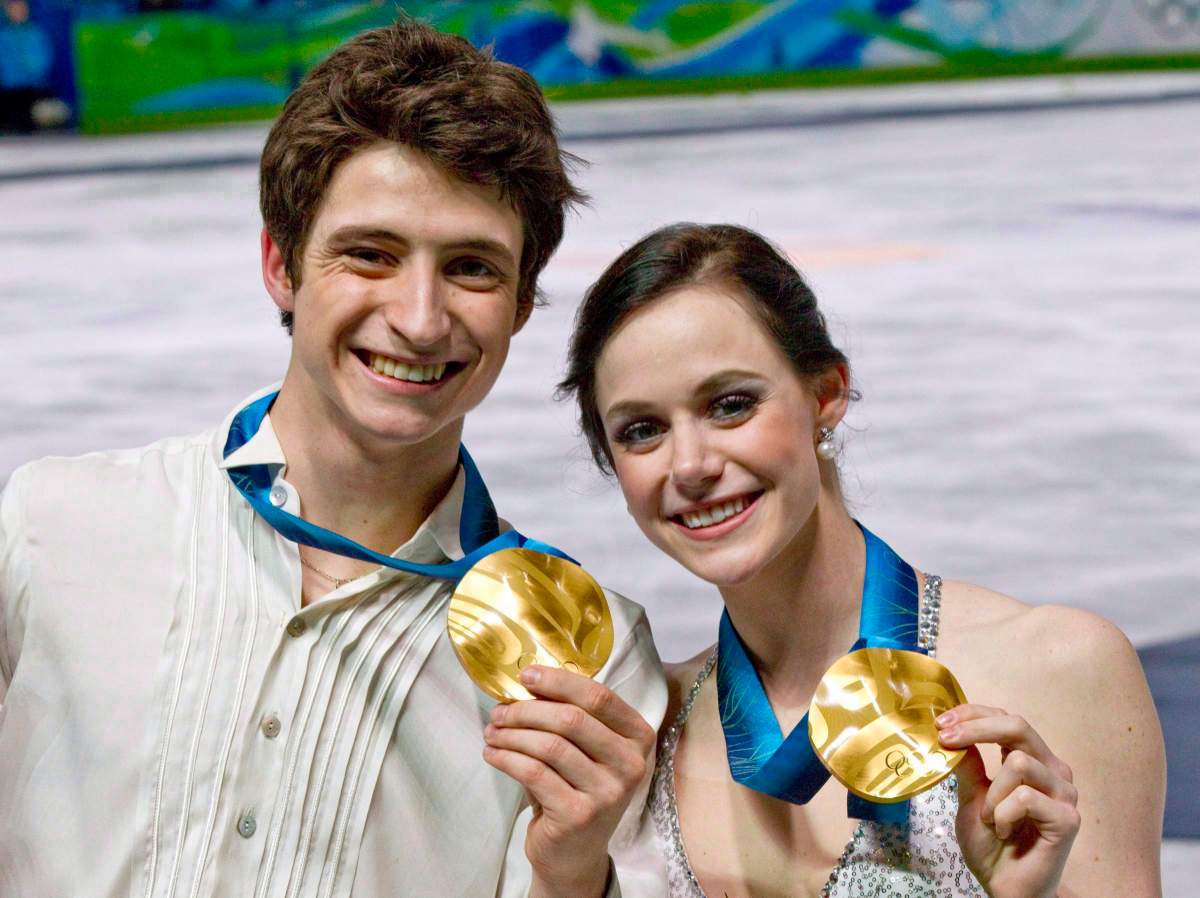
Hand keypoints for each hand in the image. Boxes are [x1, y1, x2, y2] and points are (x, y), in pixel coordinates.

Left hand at [482, 665, 655, 897]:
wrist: (576, 853)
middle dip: (527, 710)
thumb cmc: (577, 788)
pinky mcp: (579, 815)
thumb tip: (527, 684)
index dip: (559, 682)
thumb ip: (572, 718)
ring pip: (550, 746)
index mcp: (639, 737)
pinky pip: (534, 773)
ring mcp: (608, 793)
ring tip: (492, 732)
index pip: (600, 697)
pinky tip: (492, 753)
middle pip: (572, 719)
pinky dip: (506, 758)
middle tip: (499, 711)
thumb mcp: (587, 751)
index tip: (526, 676)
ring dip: (512, 734)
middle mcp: (631, 765)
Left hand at [938, 704, 1080, 897]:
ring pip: (1019, 763)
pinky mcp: (1068, 819)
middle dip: (976, 729)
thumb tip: (950, 729)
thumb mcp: (970, 795)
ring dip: (992, 794)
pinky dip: (1003, 815)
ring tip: (990, 819)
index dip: (973, 714)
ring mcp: (1064, 793)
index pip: (1006, 719)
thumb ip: (967, 763)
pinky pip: (1025, 797)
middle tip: (946, 740)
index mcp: (1032, 760)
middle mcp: (1053, 770)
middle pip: (1018, 726)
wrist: (1005, 887)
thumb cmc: (991, 843)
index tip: (940, 722)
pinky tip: (1005, 832)